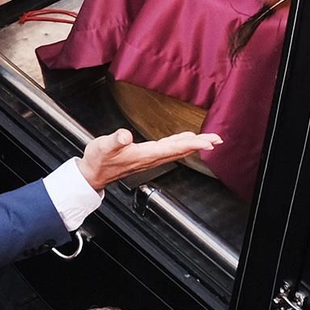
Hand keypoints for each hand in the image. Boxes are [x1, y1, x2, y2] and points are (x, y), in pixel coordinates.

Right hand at [77, 129, 222, 190]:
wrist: (92, 174)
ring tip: (207, 140)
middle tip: (217, 139)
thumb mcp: (103, 146)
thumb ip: (115, 140)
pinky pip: (169, 150)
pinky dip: (180, 144)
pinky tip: (184, 140)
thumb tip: (125, 135)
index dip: (192, 145)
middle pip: (180, 151)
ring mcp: (149, 158)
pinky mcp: (146, 156)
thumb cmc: (98, 161)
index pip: (174, 149)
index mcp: (144, 154)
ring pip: (176, 151)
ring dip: (193, 145)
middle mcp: (150, 158)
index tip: (208, 142)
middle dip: (200, 145)